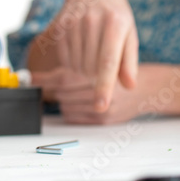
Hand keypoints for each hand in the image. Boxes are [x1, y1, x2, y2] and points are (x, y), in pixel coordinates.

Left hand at [32, 67, 149, 124]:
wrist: (149, 88)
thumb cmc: (122, 70)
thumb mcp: (104, 59)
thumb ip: (79, 63)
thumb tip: (48, 74)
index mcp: (100, 73)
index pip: (63, 78)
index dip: (44, 78)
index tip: (30, 78)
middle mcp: (101, 92)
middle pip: (62, 92)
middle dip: (51, 88)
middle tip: (44, 84)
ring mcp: (103, 109)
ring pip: (65, 105)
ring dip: (60, 99)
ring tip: (65, 91)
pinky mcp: (104, 121)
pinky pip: (73, 118)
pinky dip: (68, 110)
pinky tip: (74, 102)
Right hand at [38, 0, 138, 110]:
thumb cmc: (117, 17)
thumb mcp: (129, 35)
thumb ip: (129, 62)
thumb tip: (129, 86)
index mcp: (115, 23)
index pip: (108, 62)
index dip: (104, 87)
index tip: (101, 106)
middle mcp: (93, 20)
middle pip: (91, 67)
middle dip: (97, 77)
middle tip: (103, 68)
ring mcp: (74, 21)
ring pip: (77, 65)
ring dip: (85, 70)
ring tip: (93, 56)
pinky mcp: (60, 25)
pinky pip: (65, 58)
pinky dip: (74, 63)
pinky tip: (82, 52)